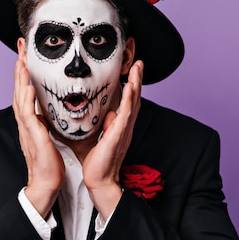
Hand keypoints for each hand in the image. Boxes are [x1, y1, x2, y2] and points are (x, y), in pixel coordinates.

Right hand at [13, 57, 64, 217]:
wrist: (46, 182)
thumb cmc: (50, 161)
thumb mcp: (48, 134)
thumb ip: (45, 120)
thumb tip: (45, 109)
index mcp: (30, 121)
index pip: (25, 91)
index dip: (25, 72)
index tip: (26, 54)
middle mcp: (25, 122)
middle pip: (19, 89)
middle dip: (20, 68)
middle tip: (21, 48)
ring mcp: (27, 129)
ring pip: (20, 99)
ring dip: (21, 79)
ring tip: (22, 61)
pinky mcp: (33, 137)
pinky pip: (28, 116)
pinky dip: (27, 101)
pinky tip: (29, 89)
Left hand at [82, 61, 142, 219]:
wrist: (99, 179)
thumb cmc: (99, 161)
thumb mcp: (102, 136)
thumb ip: (107, 123)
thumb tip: (109, 113)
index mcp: (121, 125)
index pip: (128, 99)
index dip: (132, 83)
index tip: (132, 67)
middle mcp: (126, 125)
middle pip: (134, 96)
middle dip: (137, 77)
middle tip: (139, 60)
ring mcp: (124, 129)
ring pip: (132, 101)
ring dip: (136, 83)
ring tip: (138, 66)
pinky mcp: (119, 134)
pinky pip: (125, 113)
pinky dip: (129, 99)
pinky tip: (131, 87)